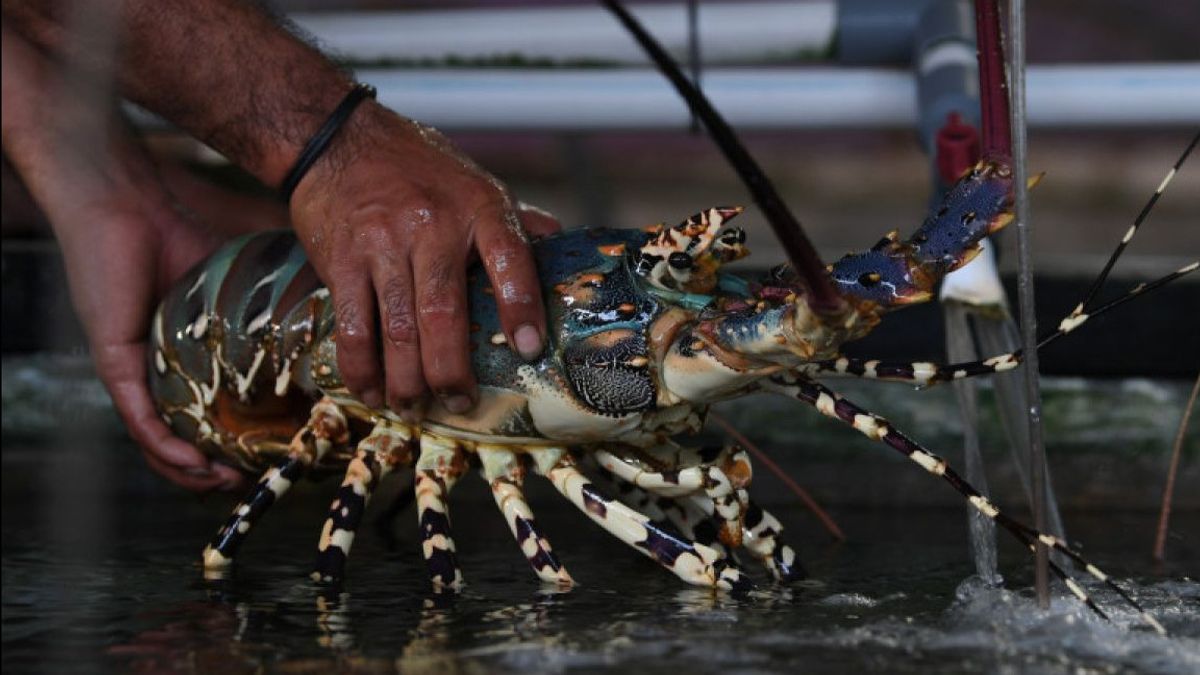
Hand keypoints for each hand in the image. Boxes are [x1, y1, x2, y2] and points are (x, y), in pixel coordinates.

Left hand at [0, 24, 274, 491]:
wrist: (131, 202)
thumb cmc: (184, 231)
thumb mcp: (249, 279)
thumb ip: (284, 298)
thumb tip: (348, 305)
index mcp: (193, 357)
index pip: (218, 413)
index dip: (244, 443)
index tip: (280, 454)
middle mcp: (161, 371)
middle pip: (185, 439)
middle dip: (217, 471)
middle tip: (252, 482)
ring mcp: (136, 370)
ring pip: (158, 441)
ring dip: (190, 472)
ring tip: (225, 483)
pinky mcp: (116, 361)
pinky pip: (139, 418)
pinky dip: (164, 448)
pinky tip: (192, 465)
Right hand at [290, 103, 559, 417]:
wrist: (338, 137)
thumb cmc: (419, 168)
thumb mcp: (476, 184)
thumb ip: (517, 224)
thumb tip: (565, 252)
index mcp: (479, 207)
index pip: (510, 259)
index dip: (522, 307)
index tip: (530, 349)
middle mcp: (432, 226)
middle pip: (444, 314)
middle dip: (451, 372)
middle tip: (460, 404)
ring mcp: (383, 244)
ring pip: (396, 330)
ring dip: (406, 382)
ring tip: (416, 409)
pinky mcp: (342, 260)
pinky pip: (352, 326)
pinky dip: (361, 368)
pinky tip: (372, 391)